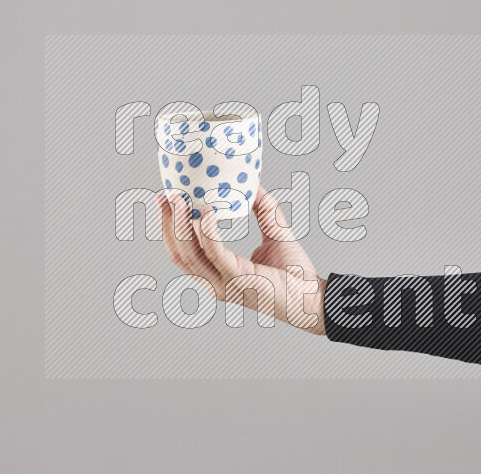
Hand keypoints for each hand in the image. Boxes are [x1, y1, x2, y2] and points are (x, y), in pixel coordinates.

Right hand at [157, 185, 325, 334]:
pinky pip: (216, 254)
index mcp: (217, 274)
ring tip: (180, 199)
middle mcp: (215, 282)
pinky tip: (207, 214)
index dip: (169, 227)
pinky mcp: (239, 280)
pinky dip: (208, 233)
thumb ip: (264, 210)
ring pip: (190, 254)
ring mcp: (224, 284)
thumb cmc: (295, 274)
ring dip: (180, 225)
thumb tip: (253, 184)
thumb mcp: (275, 233)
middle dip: (168, 223)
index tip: (166, 200)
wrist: (314, 297)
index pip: (182, 252)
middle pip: (179, 253)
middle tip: (166, 195)